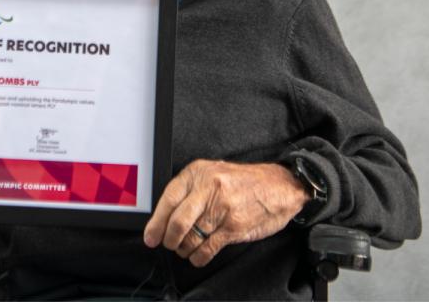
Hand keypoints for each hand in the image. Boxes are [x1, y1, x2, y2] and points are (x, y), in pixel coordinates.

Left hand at [143, 160, 308, 268]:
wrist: (278, 187)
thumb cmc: (244, 182)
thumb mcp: (213, 173)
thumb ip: (191, 190)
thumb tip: (165, 214)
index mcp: (199, 172)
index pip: (169, 198)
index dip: (156, 221)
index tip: (150, 236)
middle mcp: (209, 188)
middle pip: (178, 221)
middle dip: (169, 239)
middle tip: (168, 244)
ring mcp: (222, 208)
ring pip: (191, 237)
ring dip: (184, 249)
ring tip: (185, 248)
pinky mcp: (233, 227)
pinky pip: (207, 248)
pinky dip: (198, 257)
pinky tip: (198, 255)